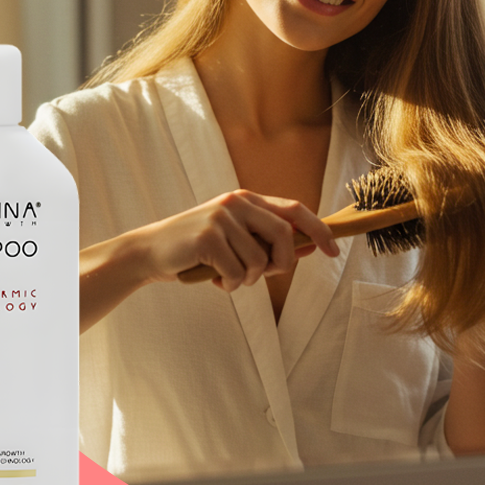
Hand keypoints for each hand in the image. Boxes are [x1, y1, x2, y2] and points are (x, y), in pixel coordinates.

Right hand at [139, 190, 339, 291]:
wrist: (150, 251)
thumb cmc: (196, 248)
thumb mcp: (233, 237)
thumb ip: (265, 239)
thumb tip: (308, 246)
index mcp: (247, 200)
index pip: (295, 210)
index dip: (319, 230)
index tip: (333, 251)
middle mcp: (237, 203)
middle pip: (285, 236)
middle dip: (282, 264)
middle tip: (263, 275)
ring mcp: (221, 218)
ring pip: (260, 261)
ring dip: (248, 279)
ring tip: (227, 276)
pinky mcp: (207, 237)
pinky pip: (237, 273)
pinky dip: (230, 285)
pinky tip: (214, 279)